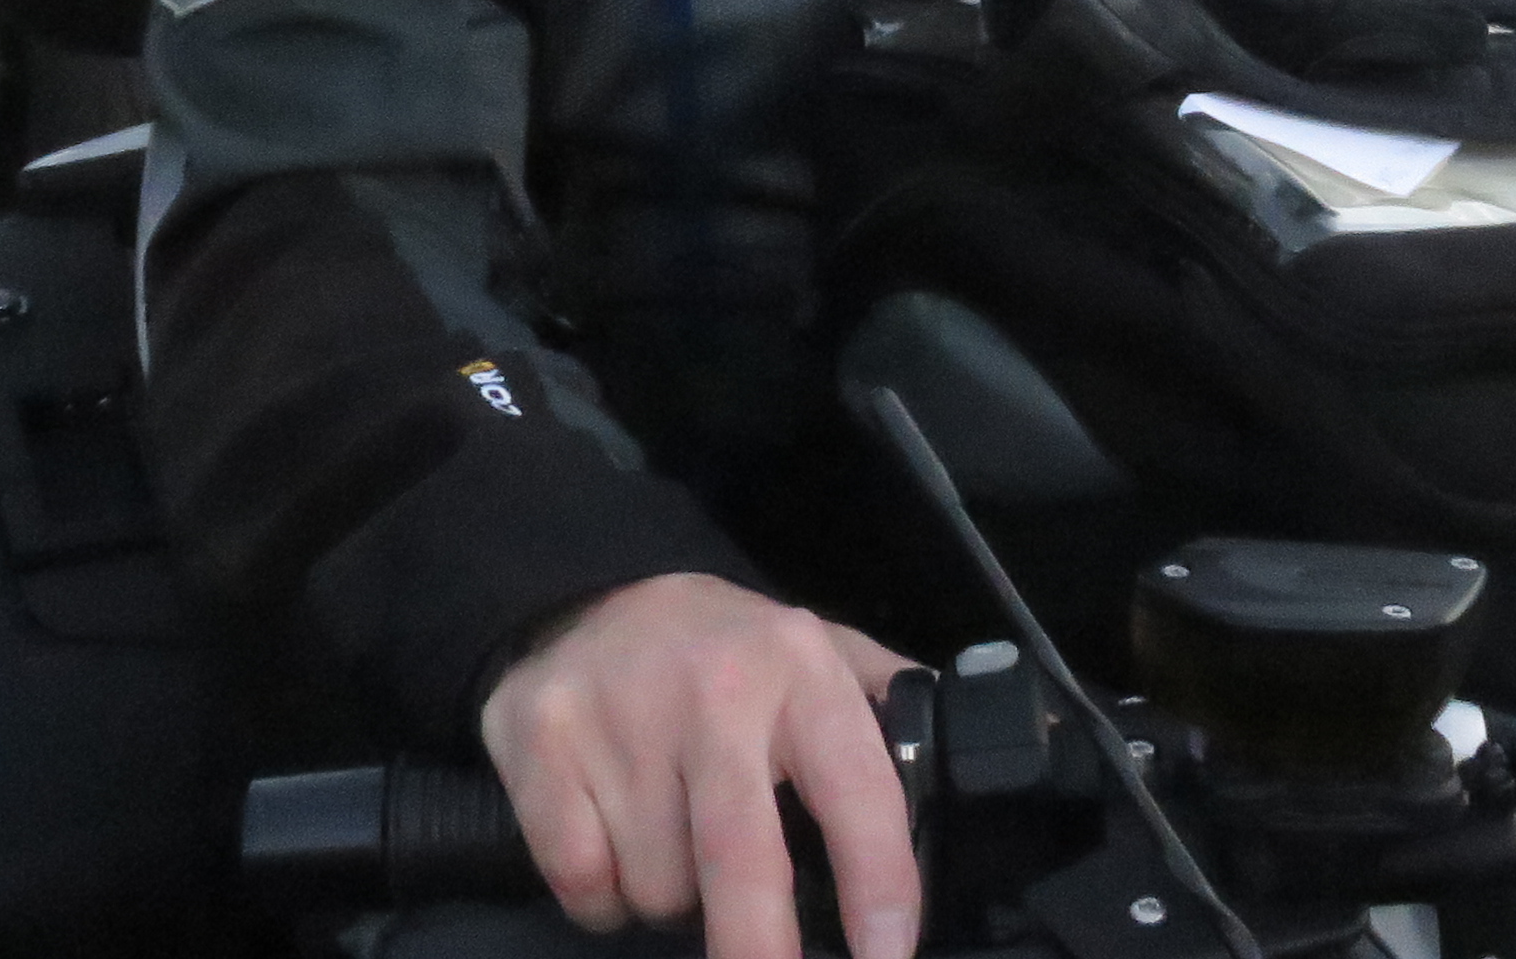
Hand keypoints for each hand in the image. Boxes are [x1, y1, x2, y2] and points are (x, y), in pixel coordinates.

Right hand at [479, 571, 921, 958]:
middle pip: (741, 860)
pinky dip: (599, 894)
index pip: (857, 791)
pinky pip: (582, 879)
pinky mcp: (543, 737)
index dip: (880, 886)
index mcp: (801, 668)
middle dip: (759, 951)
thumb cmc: (723, 651)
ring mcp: (622, 712)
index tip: (888, 957)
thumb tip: (973, 757)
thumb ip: (886, 706)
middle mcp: (715, 688)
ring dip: (671, 899)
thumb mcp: (817, 651)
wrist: (583, 593)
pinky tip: (612, 836)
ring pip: (659, 885)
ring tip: (672, 836)